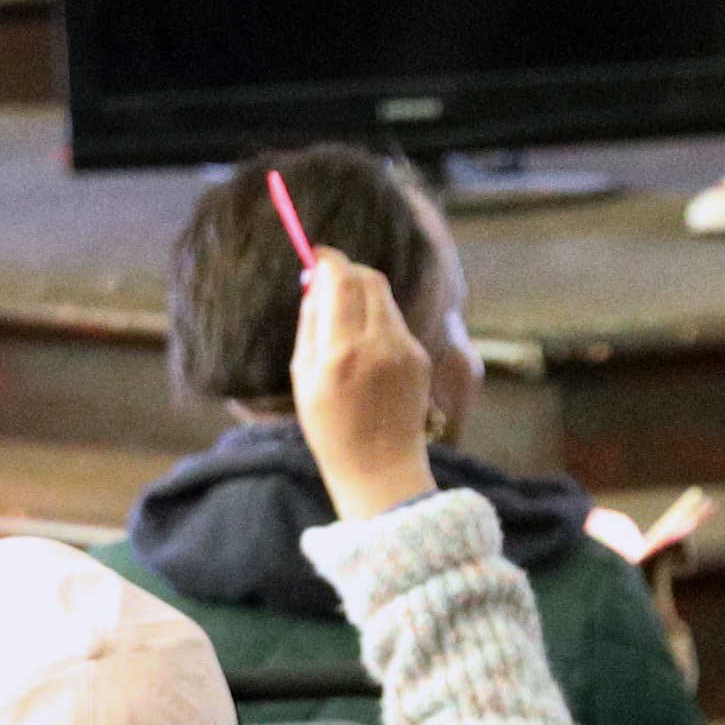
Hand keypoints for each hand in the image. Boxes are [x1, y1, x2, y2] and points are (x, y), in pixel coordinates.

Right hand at [291, 254, 442, 521]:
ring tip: (345, 321)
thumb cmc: (331, 430)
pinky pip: (395, 322)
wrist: (380, 468)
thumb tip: (315, 283)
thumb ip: (309, 325)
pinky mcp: (420, 357)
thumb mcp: (303, 378)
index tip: (315, 256)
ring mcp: (405, 349)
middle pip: (368, 278)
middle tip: (330, 282)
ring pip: (384, 297)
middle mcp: (378, 344)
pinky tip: (366, 350)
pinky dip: (378, 320)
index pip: (340, 279)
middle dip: (348, 272)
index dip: (327, 260)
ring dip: (363, 295)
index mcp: (341, 351)